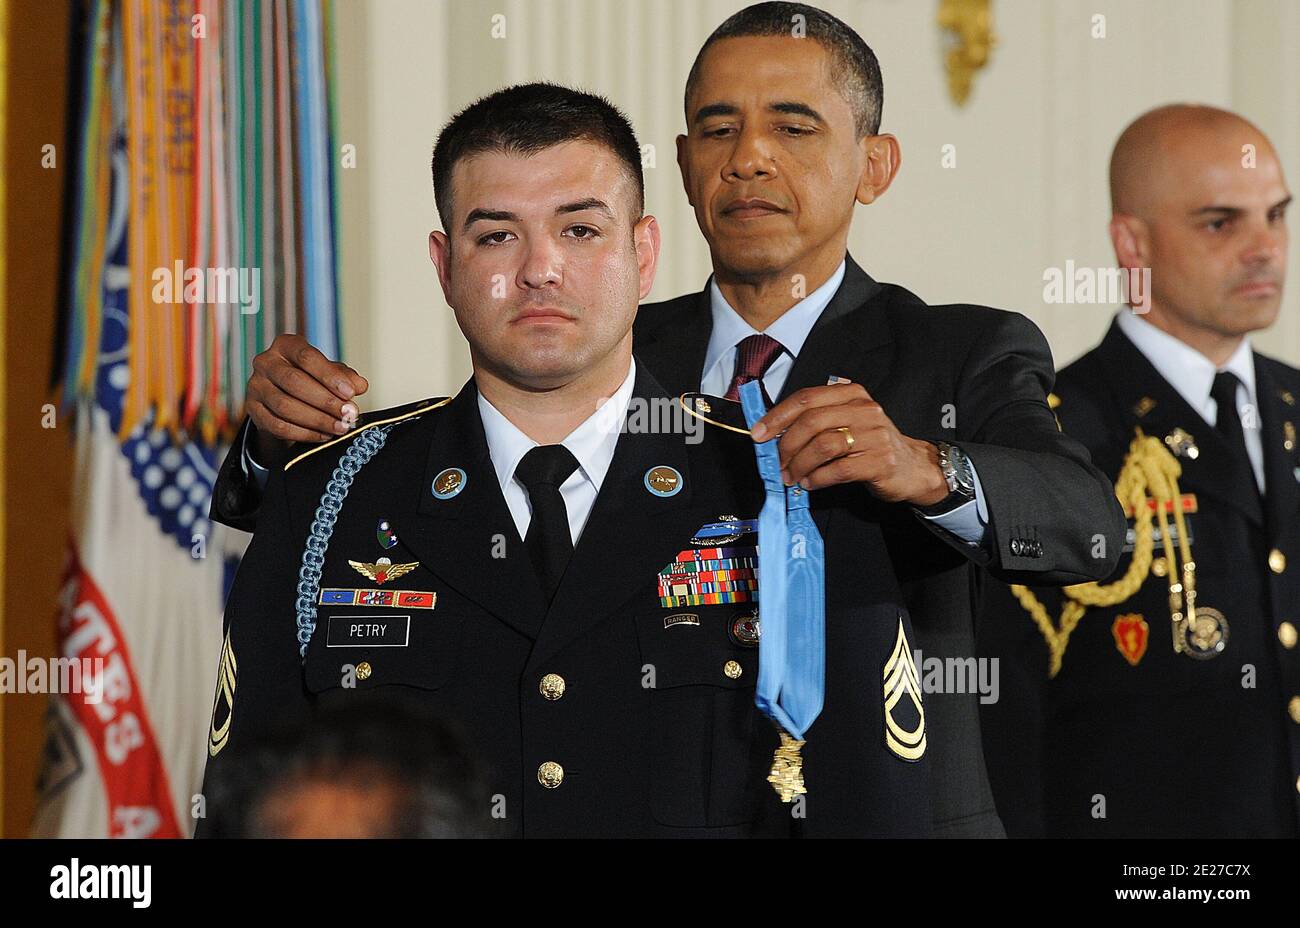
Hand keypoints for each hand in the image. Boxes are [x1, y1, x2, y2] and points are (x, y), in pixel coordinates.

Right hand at [246, 334, 369, 460]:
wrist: (284, 395)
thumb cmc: (310, 378)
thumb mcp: (329, 372)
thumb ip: (345, 376)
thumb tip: (360, 385)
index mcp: (286, 345)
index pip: (307, 357)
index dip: (330, 376)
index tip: (351, 393)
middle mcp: (266, 362)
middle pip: (295, 382)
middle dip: (325, 401)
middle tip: (348, 415)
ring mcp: (256, 386)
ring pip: (285, 406)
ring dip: (317, 420)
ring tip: (339, 427)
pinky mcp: (253, 409)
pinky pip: (278, 425)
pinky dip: (304, 433)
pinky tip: (323, 435)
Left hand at [749, 383, 947, 504]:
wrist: (913, 466)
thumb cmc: (872, 444)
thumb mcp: (847, 422)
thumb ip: (817, 421)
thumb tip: (774, 433)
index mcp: (852, 394)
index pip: (806, 398)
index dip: (777, 416)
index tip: (758, 434)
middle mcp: (864, 410)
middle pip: (812, 422)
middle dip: (786, 445)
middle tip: (777, 463)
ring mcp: (875, 435)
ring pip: (823, 446)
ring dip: (800, 464)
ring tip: (792, 476)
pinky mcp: (880, 461)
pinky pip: (839, 469)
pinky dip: (818, 478)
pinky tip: (811, 483)